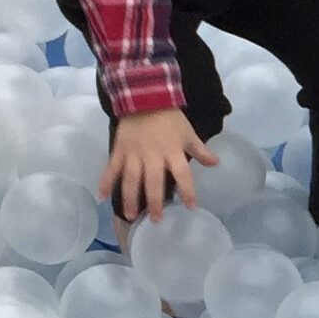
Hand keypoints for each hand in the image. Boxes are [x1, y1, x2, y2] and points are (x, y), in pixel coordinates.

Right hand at [102, 108, 216, 222]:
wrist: (144, 97)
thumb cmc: (170, 118)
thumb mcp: (189, 133)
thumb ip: (201, 151)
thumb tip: (216, 164)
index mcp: (172, 152)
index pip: (183, 175)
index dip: (188, 192)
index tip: (190, 207)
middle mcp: (152, 156)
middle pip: (153, 182)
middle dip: (154, 202)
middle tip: (155, 220)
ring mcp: (133, 154)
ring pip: (130, 179)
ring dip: (129, 198)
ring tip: (130, 216)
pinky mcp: (118, 150)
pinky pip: (111, 168)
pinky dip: (105, 182)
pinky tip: (102, 197)